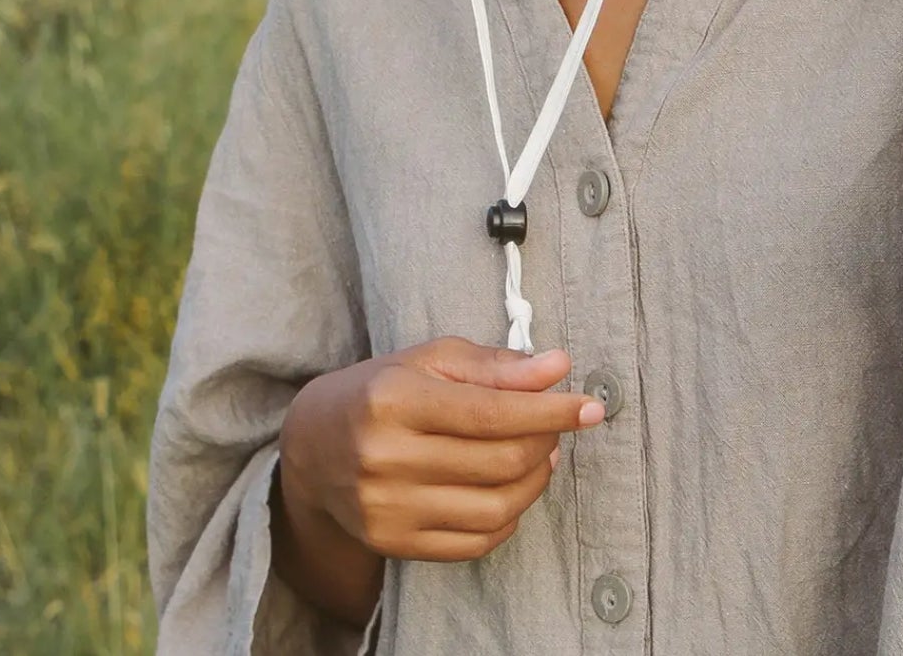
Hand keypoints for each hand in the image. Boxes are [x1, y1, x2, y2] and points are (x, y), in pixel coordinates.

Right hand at [280, 336, 603, 563]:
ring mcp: (388, 509)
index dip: (551, 410)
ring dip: (535, 480)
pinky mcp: (394, 544)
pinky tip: (514, 488)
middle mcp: (386, 458)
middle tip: (559, 422)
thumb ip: (494, 365)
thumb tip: (557, 367)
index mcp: (394, 399)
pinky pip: (474, 542)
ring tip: (541, 453)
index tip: (590, 406)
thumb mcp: (430, 358)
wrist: (313, 447)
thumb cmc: (381, 390)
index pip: (491, 412)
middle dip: (546, 439)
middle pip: (499, 461)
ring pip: (494, 507)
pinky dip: (510, 517)